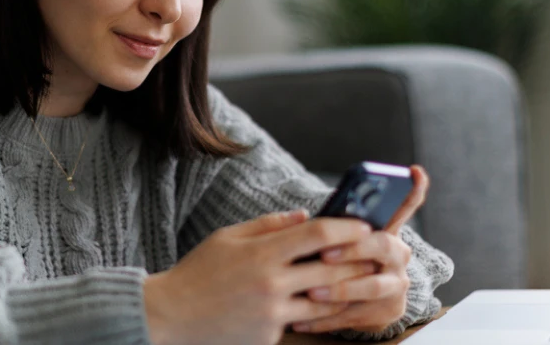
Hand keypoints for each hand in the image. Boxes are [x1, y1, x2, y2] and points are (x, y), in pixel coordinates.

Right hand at [142, 209, 379, 344]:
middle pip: (332, 268)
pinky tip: (332, 303)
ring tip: (365, 279)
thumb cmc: (198, 272)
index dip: (346, 226)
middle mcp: (271, 283)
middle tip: (378, 252)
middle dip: (360, 259)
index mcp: (261, 253)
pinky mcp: (270, 334)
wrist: (171, 316)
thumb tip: (304, 216)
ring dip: (349, 289)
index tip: (365, 224)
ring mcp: (273, 312)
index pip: (317, 234)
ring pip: (327, 300)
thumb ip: (267, 225)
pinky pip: (304, 320)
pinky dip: (319, 310)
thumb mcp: (227, 238)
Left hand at [291, 165, 429, 334]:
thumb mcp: (336, 240)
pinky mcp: (389, 311)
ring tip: (311, 291)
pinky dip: (328, 318)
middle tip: (326, 254)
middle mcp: (398, 255)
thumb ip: (329, 227)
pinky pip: (358, 315)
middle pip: (384, 245)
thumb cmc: (337, 261)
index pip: (405, 204)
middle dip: (354, 249)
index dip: (413, 189)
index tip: (414, 171)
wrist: (355, 303)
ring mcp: (396, 284)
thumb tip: (302, 218)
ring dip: (340, 289)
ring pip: (373, 286)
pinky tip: (303, 319)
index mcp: (386, 230)